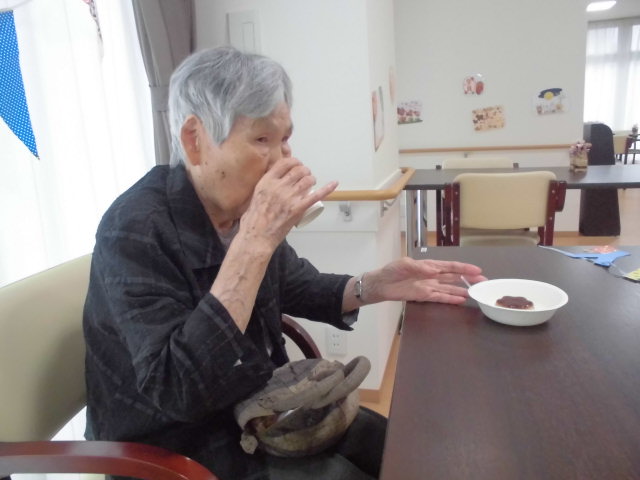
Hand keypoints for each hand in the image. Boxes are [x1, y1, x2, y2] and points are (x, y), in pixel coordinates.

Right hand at [240, 157, 337, 247]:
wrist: (257, 236)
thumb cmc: (253, 219)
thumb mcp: (255, 195)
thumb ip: (265, 186)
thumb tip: (273, 179)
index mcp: (266, 182)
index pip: (285, 163)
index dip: (294, 162)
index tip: (297, 165)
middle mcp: (278, 187)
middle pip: (298, 170)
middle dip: (305, 171)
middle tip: (305, 175)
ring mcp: (289, 198)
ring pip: (308, 180)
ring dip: (312, 179)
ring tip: (311, 182)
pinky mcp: (298, 209)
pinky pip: (316, 195)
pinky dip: (327, 188)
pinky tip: (334, 183)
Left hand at [366, 257, 485, 304]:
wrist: (381, 284)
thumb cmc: (392, 271)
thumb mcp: (404, 264)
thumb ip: (419, 267)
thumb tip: (433, 270)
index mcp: (429, 265)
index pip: (449, 266)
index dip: (463, 268)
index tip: (477, 270)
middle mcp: (432, 276)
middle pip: (453, 277)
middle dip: (468, 279)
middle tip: (483, 282)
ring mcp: (429, 287)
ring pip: (449, 288)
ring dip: (462, 290)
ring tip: (475, 293)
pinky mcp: (424, 296)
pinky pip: (440, 298)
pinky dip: (450, 299)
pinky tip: (460, 300)